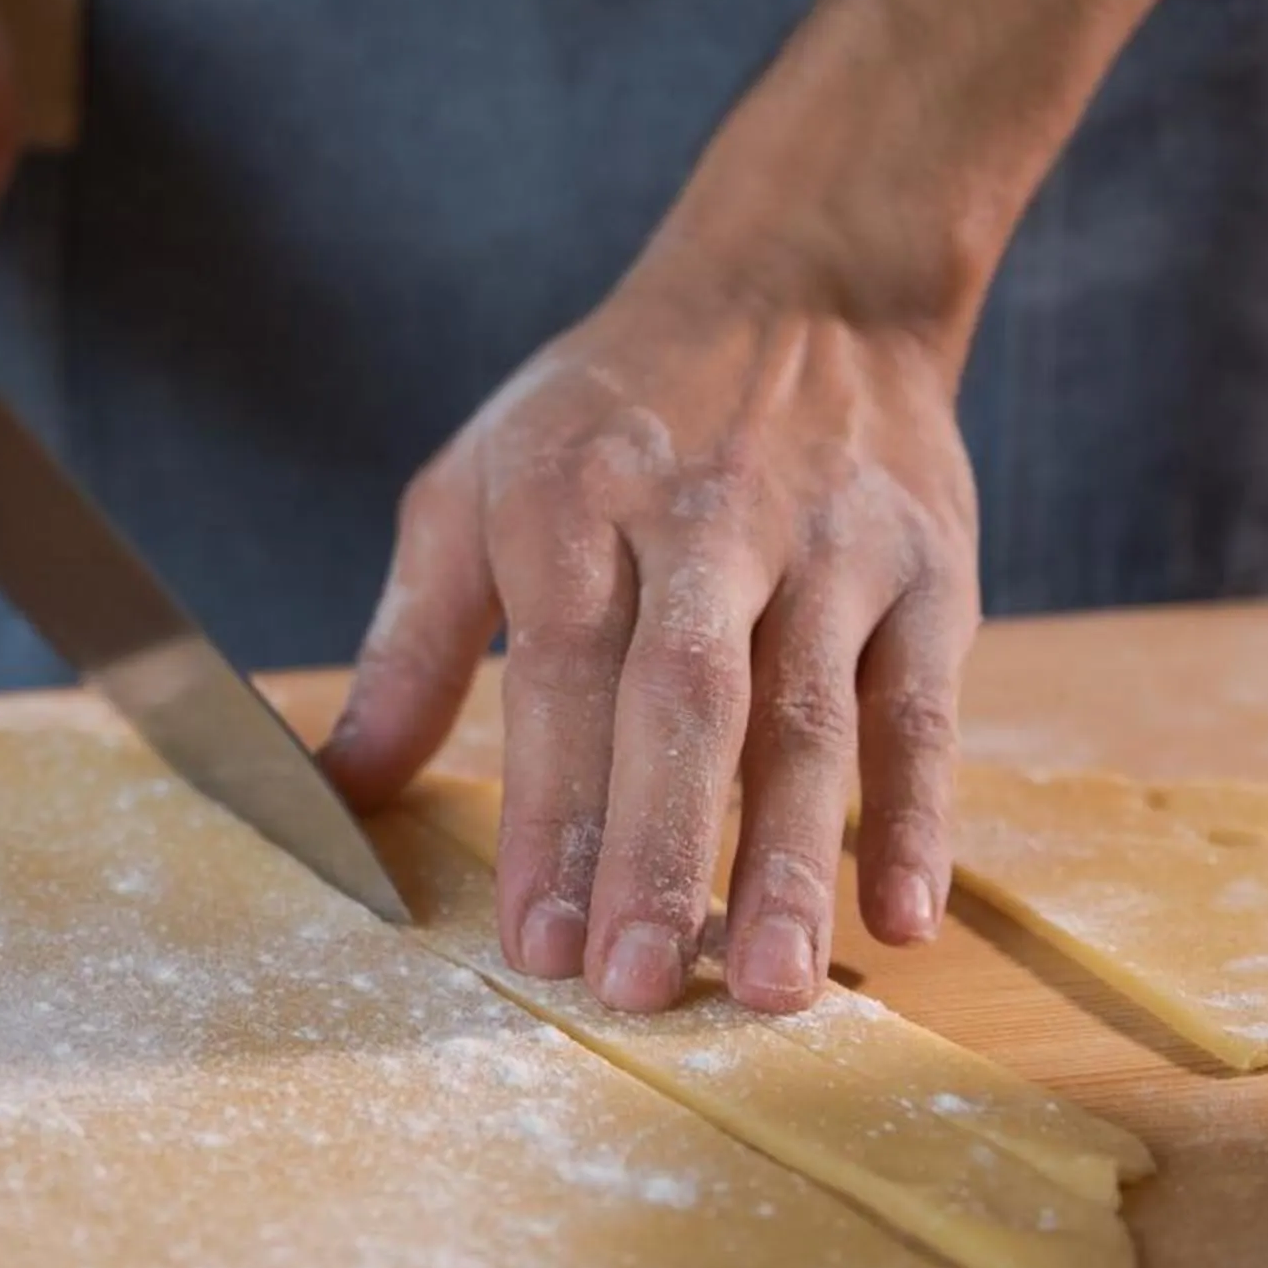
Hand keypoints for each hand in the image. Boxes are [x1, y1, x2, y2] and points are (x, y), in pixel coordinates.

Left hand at [321, 202, 983, 1015]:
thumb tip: (336, 788)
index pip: (561, 670)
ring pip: (813, 714)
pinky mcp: (931, 571)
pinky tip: (901, 915)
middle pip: (687, 698)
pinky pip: (925, 705)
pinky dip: (921, 812)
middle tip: (640, 986)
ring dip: (792, 857)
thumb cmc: (609, 414)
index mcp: (574, 497)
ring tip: (772, 986)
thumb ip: (409, 644)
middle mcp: (707, 519)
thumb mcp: (474, 485)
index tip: (537, 941)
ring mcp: (831, 545)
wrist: (804, 281)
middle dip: (662, 846)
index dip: (551, 811)